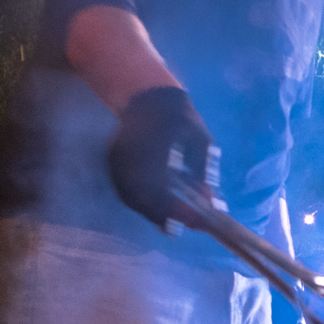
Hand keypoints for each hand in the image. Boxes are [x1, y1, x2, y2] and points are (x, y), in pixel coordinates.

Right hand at [108, 86, 216, 229]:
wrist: (148, 95)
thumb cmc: (180, 117)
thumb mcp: (200, 140)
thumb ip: (203, 170)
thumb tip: (210, 200)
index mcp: (152, 147)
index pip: (161, 187)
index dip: (176, 208)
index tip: (194, 220)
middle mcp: (130, 155)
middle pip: (142, 196)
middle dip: (163, 215)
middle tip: (183, 228)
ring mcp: (117, 159)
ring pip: (130, 196)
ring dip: (150, 212)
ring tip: (171, 225)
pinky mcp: (112, 162)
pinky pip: (123, 189)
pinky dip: (140, 203)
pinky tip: (156, 211)